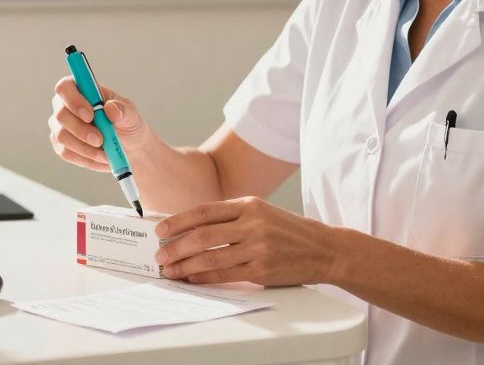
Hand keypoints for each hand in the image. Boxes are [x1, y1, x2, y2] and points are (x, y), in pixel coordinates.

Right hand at [47, 77, 151, 171]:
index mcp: (81, 89)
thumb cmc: (126, 124)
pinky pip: (66, 153)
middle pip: (60, 115)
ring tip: (105, 152)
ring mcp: (60, 125)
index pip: (65, 86)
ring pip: (61, 136)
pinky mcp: (60, 145)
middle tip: (100, 139)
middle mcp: (65, 105)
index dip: (73, 100)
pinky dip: (85, 158)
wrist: (128, 147)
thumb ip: (122, 109)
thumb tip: (110, 108)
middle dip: (81, 130)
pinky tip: (99, 157)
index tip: (90, 115)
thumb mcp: (131, 114)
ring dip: (85, 147)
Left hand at [154, 196, 343, 286]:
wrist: (323, 248)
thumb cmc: (288, 230)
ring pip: (211, 258)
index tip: (161, 229)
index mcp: (249, 205)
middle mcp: (252, 224)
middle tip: (160, 254)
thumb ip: (231, 217)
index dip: (179, 220)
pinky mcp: (262, 270)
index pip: (205, 211)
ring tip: (170, 270)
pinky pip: (225, 275)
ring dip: (186, 266)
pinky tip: (192, 279)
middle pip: (203, 235)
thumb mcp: (261, 212)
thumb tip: (191, 228)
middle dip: (176, 246)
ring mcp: (257, 248)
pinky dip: (205, 278)